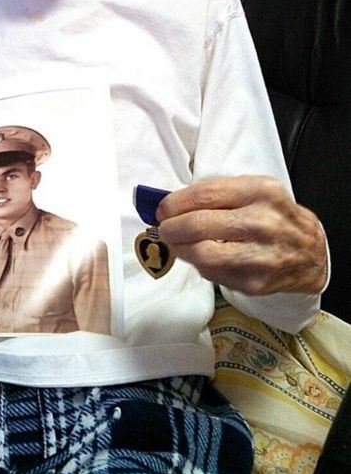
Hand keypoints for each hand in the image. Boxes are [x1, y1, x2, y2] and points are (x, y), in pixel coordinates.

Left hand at [156, 176, 327, 295]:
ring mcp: (260, 255)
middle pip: (198, 225)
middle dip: (171, 228)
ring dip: (180, 249)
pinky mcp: (255, 282)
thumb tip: (173, 204)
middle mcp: (262, 222)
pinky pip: (212, 274)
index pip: (204, 195)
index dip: (174, 203)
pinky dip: (199, 265)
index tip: (163, 209)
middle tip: (165, 229)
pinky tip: (201, 257)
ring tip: (177, 244)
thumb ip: (217, 193)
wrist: (311, 253)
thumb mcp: (254, 191)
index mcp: (260, 192)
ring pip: (201, 254)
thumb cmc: (274, 216)